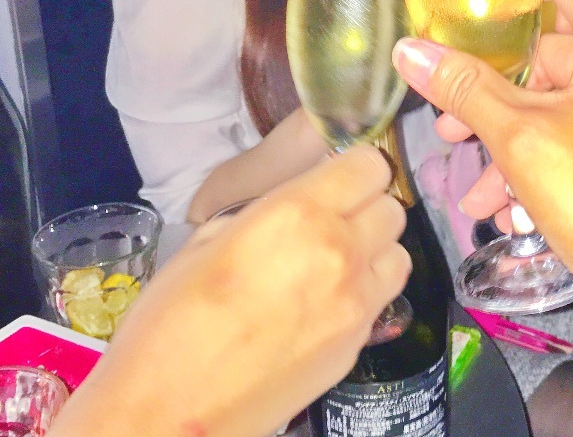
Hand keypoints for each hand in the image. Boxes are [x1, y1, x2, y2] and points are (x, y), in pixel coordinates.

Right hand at [51, 146, 409, 436]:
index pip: (368, 165)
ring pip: (399, 251)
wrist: (168, 415)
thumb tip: (293, 205)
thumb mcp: (207, 240)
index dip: (356, 167)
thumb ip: (266, 212)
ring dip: (375, 248)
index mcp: (299, 213)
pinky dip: (368, 289)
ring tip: (337, 261)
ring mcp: (356, 301)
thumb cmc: (170, 321)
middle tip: (334, 219)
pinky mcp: (359, 342)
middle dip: (367, 206)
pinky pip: (384, 296)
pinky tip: (330, 301)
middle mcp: (340, 250)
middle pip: (390, 206)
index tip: (340, 176)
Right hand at [393, 0, 572, 354]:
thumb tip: (408, 50)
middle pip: (554, 47)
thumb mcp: (524, 142)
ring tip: (478, 194)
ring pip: (569, 99)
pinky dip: (556, 156)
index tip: (459, 15)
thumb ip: (464, 89)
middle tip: (449, 128)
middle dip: (494, 91)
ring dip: (517, 140)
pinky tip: (516, 211)